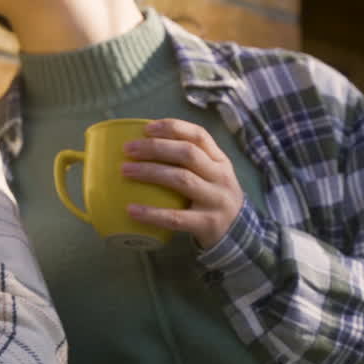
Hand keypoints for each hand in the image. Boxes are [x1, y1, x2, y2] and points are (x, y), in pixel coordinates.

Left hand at [122, 118, 245, 248]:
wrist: (237, 235)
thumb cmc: (213, 200)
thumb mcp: (212, 176)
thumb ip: (191, 162)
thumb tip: (144, 146)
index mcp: (220, 161)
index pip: (199, 135)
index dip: (173, 128)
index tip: (147, 128)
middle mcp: (221, 177)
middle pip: (188, 154)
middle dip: (156, 148)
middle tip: (128, 149)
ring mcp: (216, 201)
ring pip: (182, 180)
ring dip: (151, 172)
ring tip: (125, 171)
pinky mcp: (207, 224)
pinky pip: (175, 217)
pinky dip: (151, 213)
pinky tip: (132, 209)